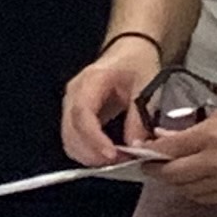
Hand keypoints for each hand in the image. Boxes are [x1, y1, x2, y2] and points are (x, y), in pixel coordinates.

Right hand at [60, 35, 161, 166]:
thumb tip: (135, 148)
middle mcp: (74, 93)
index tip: (111, 156)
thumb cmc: (136, 64)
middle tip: (121, 163)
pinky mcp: (74, 115)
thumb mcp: (147, 87)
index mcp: (92, 81)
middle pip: (70, 131)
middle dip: (92, 154)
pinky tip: (109, 156)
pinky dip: (89, 152)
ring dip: (90, 156)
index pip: (83, 114)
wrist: (128, 52)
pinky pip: (74, 139)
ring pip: (69, 140)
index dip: (94, 139)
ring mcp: (71, 104)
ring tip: (117, 161)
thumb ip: (139, 118)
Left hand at [151, 94, 216, 205]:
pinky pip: (210, 198)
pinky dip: (197, 191)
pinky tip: (196, 181)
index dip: (150, 153)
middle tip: (150, 166)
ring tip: (173, 173)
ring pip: (189, 191)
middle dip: (157, 171)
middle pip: (174, 175)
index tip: (141, 152)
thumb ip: (194, 128)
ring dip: (177, 183)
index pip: (168, 150)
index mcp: (212, 136)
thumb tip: (165, 135)